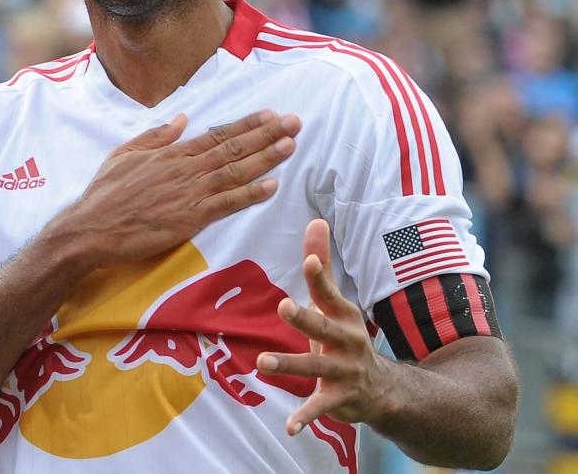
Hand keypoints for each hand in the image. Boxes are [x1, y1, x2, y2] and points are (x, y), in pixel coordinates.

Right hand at [51, 110, 300, 268]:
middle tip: (295, 122)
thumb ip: (157, 136)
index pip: (217, 134)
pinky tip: (271, 186)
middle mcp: (185, 169)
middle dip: (267, 134)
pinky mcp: (189, 219)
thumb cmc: (104, 193)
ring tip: (290, 145)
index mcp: (172, 153)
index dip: (247, 125)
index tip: (270, 114)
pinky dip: (249, 194)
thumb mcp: (125, 153)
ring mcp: (189, 193)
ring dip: (266, 158)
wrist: (91, 227)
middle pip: (233, 148)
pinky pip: (226, 204)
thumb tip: (182, 119)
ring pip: (235, 171)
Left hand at [256, 219, 395, 434]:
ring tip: (262, 362)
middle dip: (303, 318)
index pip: (327, 291)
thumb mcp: (334, 302)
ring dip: (289, 364)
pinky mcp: (337, 399)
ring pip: (314, 367)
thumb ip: (321, 265)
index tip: (308, 259)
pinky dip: (305, 418)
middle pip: (321, 327)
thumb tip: (315, 219)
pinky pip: (319, 408)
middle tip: (283, 306)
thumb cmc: (344, 335)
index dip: (318, 276)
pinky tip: (289, 427)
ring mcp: (342, 371)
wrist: (383, 389)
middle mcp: (344, 340)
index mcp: (341, 313)